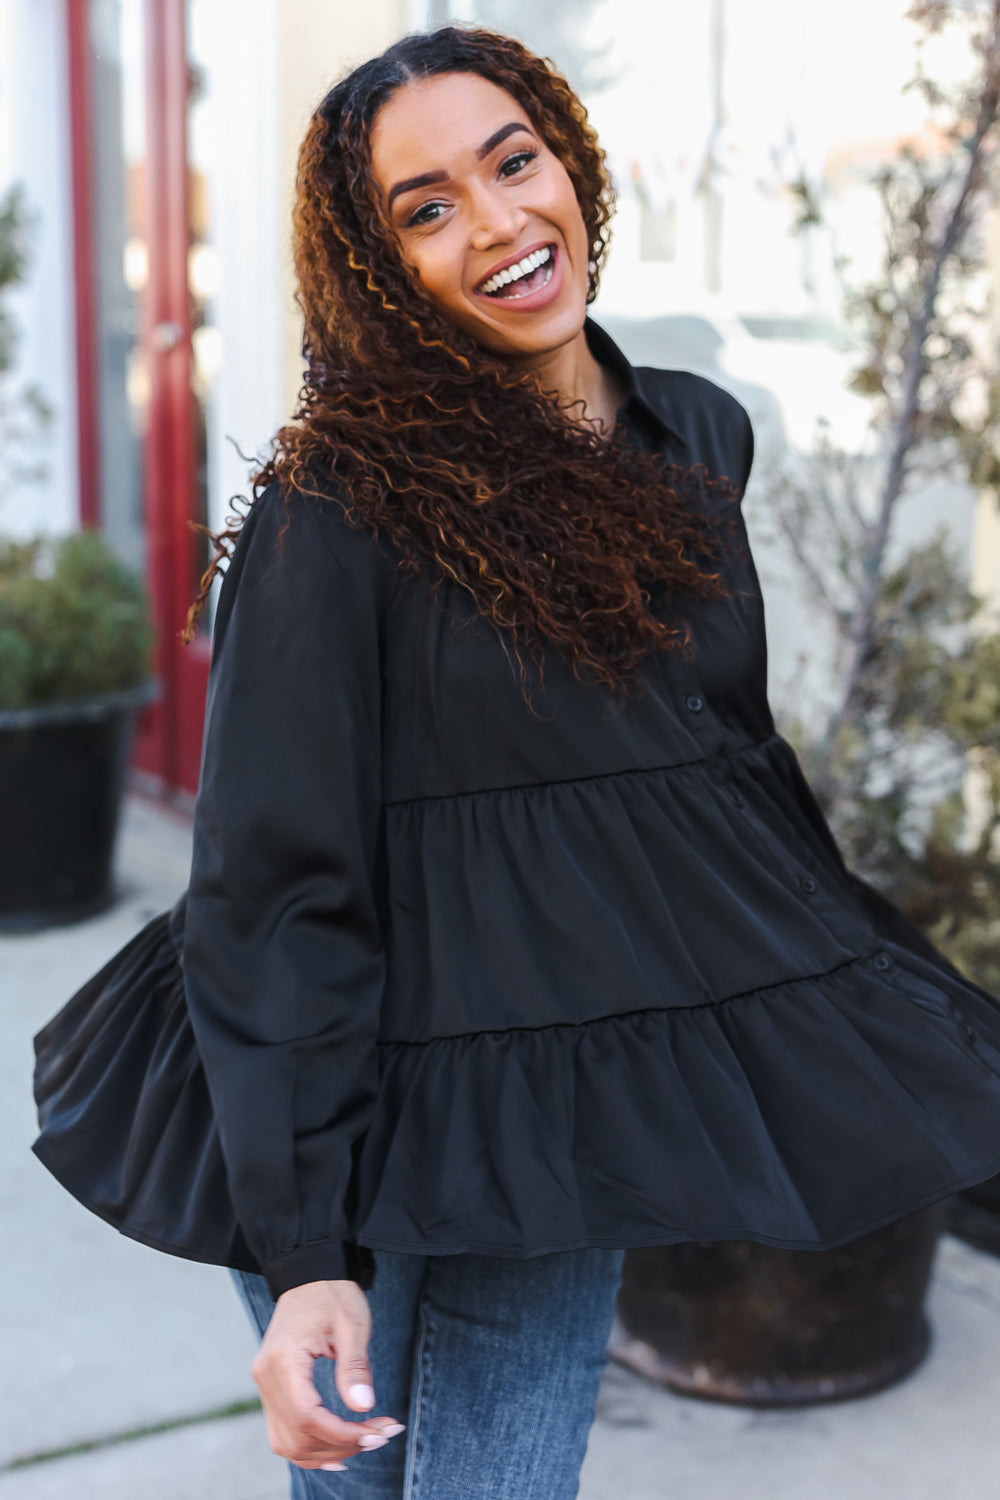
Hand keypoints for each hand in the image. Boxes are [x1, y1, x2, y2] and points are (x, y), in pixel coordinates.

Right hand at [251, 1278, 404, 1471]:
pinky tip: (338, 1450)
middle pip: (296, 1437)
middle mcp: (265, 1377)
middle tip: (381, 1435)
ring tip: (366, 1442)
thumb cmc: (332, 1293)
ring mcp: (264, 1384)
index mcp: (283, 1360)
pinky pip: (284, 1432)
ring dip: (327, 1452)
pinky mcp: (271, 1387)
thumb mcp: (352, 1324)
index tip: (377, 1432)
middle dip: (341, 1446)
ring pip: (287, 1443)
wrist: (308, 1273)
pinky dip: (309, 1447)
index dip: (342, 1434)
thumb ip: (355, 1367)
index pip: (307, 1417)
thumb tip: (363, 1407)